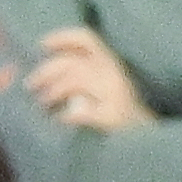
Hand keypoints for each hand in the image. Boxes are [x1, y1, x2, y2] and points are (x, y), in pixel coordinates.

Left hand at [24, 26, 150, 131]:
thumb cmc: (123, 116)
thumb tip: (44, 71)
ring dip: (53, 91)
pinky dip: (65, 115)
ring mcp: (116, 94)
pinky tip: (59, 120)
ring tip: (43, 104)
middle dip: (46, 71)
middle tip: (30, 86)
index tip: (42, 44)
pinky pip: (82, 111)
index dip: (62, 38)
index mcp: (112, 63)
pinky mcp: (114, 116)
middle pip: (73, 61)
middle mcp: (115, 73)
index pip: (87, 38)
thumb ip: (83, 75)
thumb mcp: (106, 87)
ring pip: (75, 79)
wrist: (150, 144)